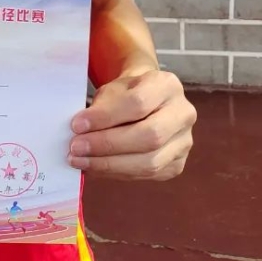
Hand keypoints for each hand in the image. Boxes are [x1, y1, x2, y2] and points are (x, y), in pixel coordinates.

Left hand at [68, 70, 195, 179]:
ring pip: (150, 162)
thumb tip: (80, 131)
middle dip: (108, 145)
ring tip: (81, 161)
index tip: (77, 125)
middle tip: (76, 148)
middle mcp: (184, 113)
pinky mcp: (177, 164)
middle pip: (149, 136)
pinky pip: (148, 175)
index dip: (106, 117)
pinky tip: (96, 168)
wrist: (147, 101)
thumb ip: (101, 108)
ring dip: (110, 165)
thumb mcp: (112, 89)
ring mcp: (185, 141)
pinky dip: (118, 173)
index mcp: (167, 85)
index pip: (138, 103)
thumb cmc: (127, 93)